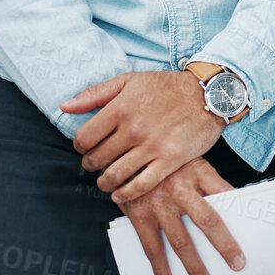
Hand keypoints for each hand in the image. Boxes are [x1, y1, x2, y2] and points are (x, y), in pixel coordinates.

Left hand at [61, 71, 225, 203]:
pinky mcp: (170, 159)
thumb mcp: (130, 80)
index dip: (80, 147)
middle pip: (97, 159)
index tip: (87, 148)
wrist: (209, 94)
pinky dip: (126, 194)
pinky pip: (141, 185)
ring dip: (105, 182)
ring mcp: (153, 145)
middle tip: (97, 164)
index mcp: (121, 107)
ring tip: (107, 180)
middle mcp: (134, 128)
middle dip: (92, 165)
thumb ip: (96, 93)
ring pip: (115, 175)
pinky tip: (121, 194)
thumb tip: (65, 107)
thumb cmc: (168, 87)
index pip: (84, 138)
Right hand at [120, 158, 244, 274]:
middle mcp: (178, 188)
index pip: (226, 193)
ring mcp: (158, 203)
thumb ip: (211, 181)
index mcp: (198, 171)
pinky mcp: (138, 214)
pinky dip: (159, 267)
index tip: (253, 228)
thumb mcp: (193, 159)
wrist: (128, 152)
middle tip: (236, 264)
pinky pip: (151, 246)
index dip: (241, 211)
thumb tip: (235, 201)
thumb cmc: (167, 159)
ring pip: (180, 240)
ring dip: (193, 265)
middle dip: (224, 246)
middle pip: (207, 221)